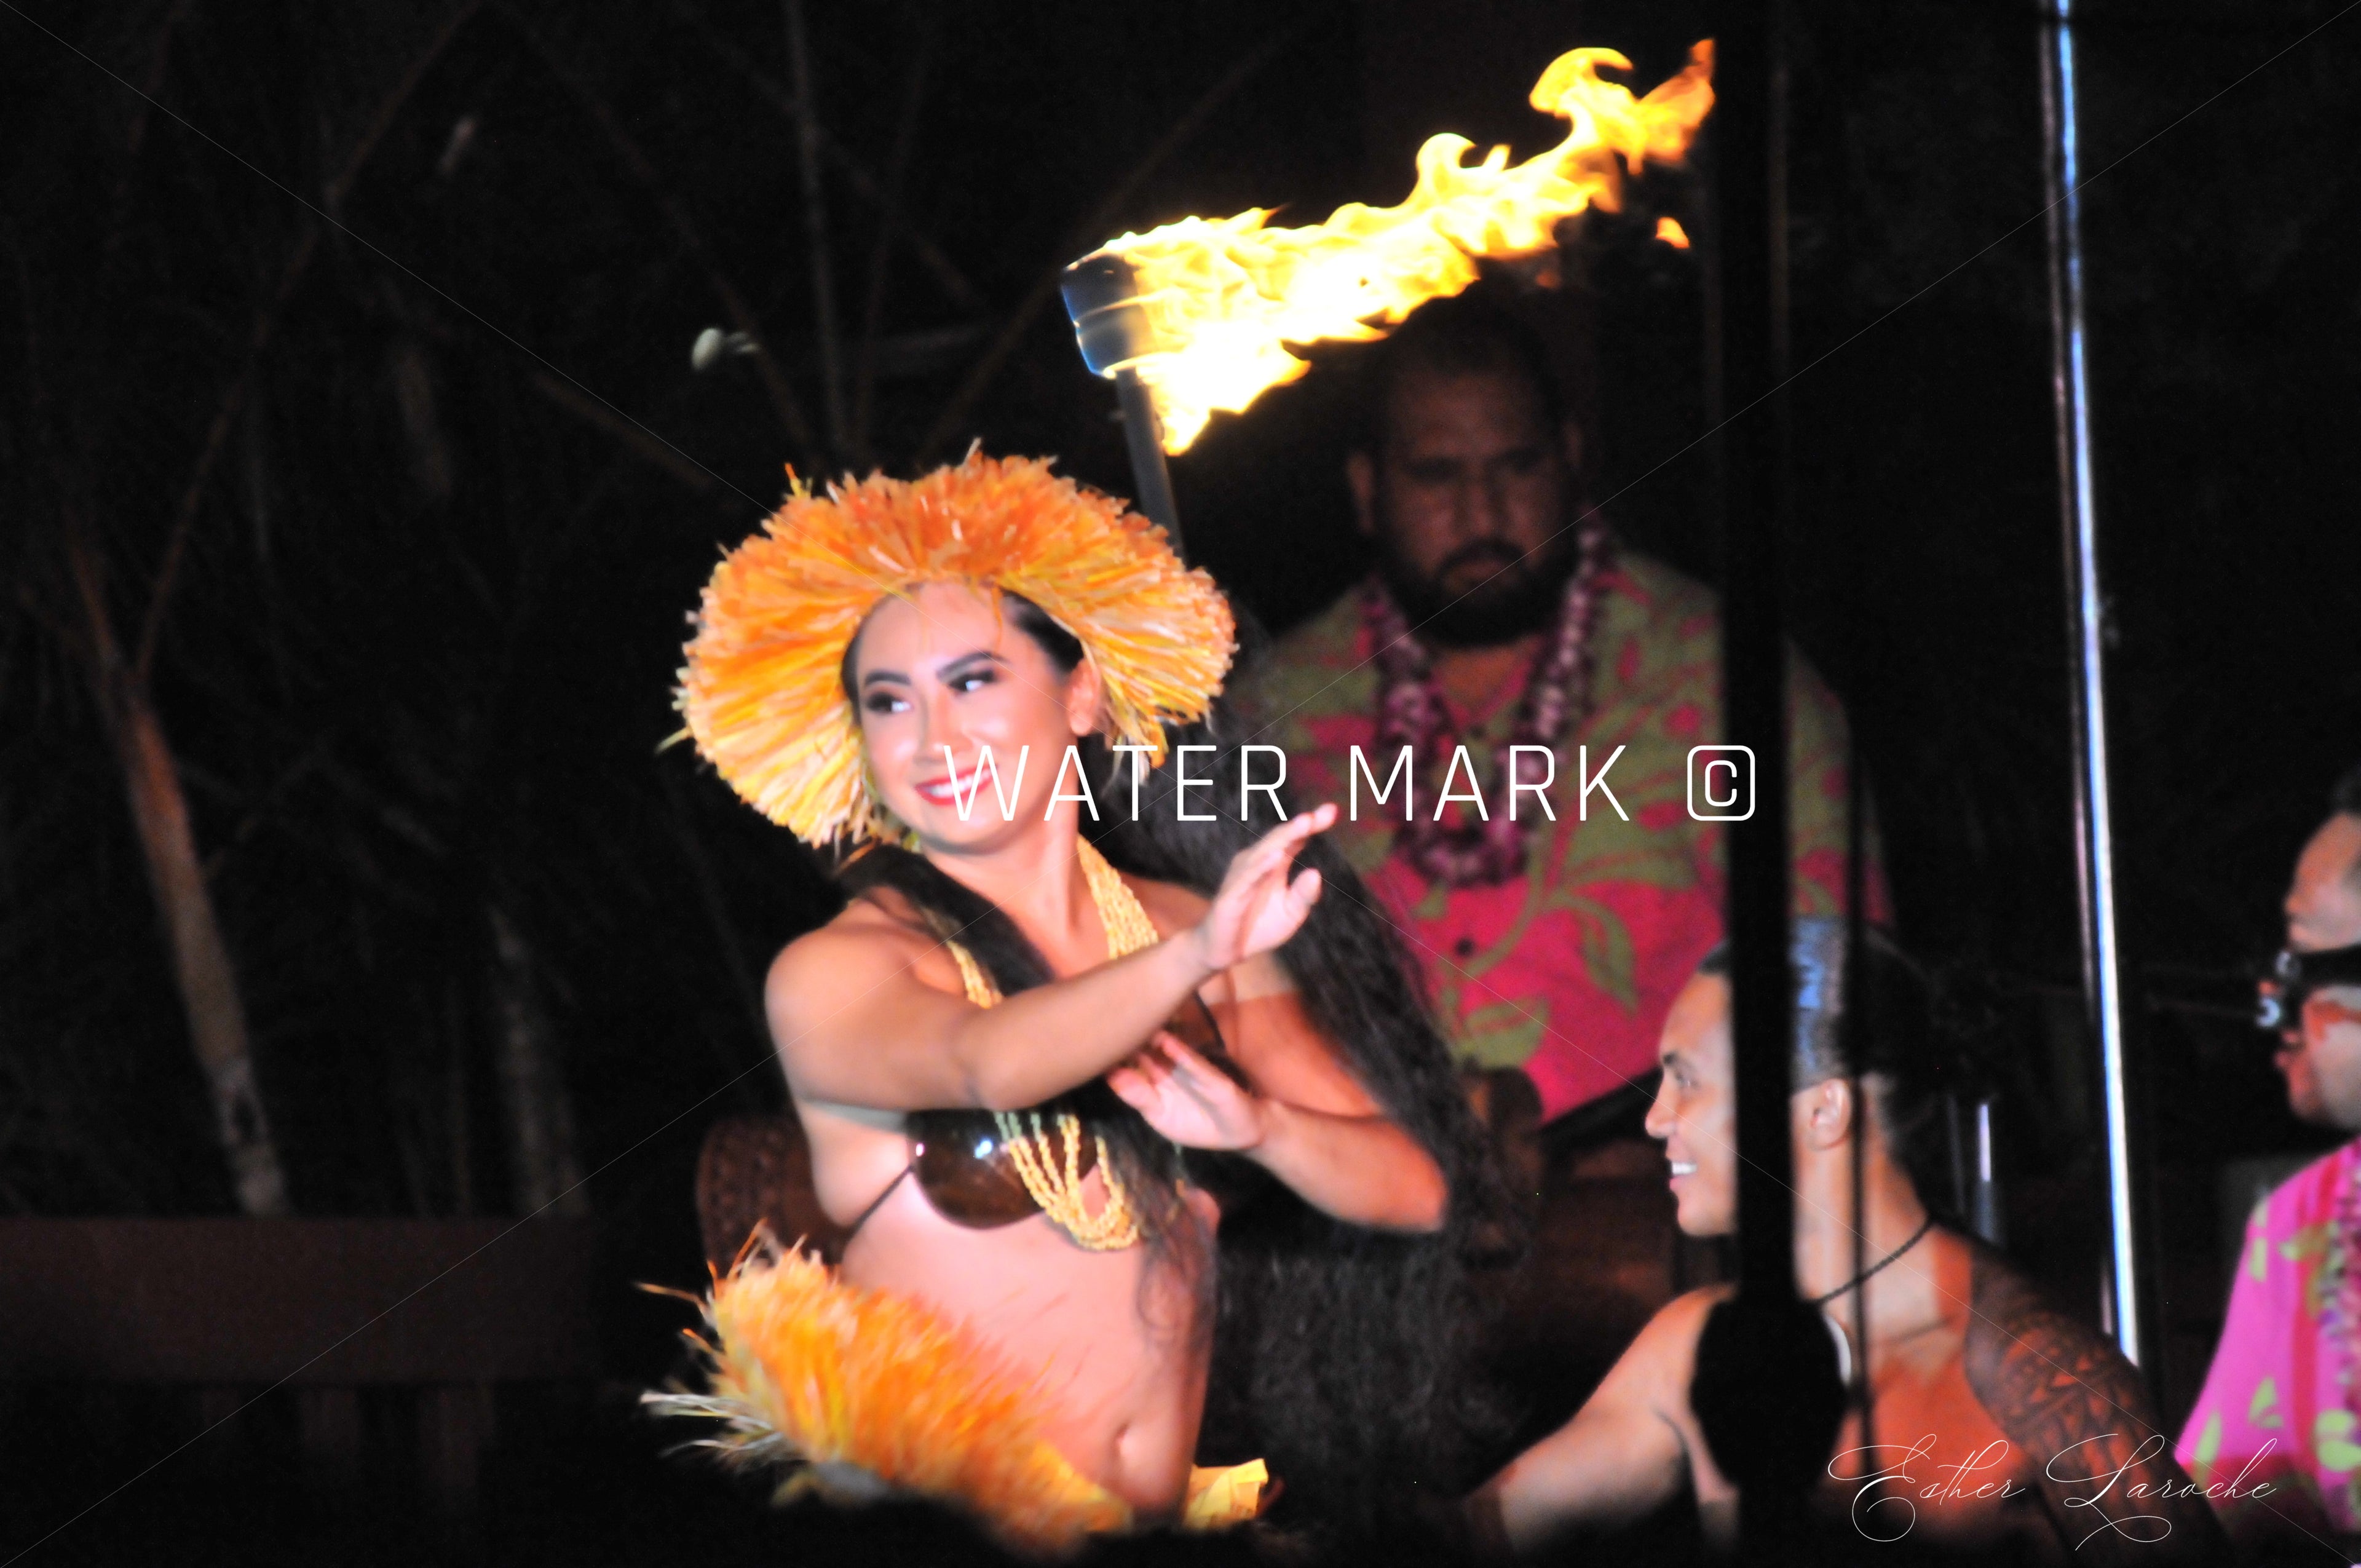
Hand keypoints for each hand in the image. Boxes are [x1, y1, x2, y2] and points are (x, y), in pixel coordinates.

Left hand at [1107, 1033, 1266, 1150]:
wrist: (1239, 1133)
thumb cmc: (1197, 1125)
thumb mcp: (1161, 1117)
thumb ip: (1139, 1097)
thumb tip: (1111, 1076)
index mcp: (1155, 1079)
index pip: (1131, 1061)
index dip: (1115, 1051)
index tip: (1093, 1038)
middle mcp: (1171, 1069)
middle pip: (1147, 1049)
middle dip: (1131, 1036)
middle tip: (1109, 1018)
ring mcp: (1192, 1071)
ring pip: (1168, 1050)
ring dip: (1152, 1035)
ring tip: (1133, 1019)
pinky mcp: (1213, 1079)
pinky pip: (1194, 1065)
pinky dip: (1180, 1054)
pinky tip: (1166, 1041)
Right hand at [1190, 803, 1333, 973]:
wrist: (1224, 951)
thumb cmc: (1258, 928)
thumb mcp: (1291, 914)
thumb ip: (1304, 895)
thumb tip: (1316, 873)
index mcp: (1273, 865)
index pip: (1293, 840)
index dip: (1311, 825)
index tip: (1331, 811)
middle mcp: (1257, 864)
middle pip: (1280, 839)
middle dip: (1299, 826)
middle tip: (1318, 815)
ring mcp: (1242, 877)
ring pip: (1264, 851)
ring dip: (1284, 837)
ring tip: (1304, 824)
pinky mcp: (1231, 895)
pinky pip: (1247, 877)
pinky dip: (1261, 865)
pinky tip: (1276, 856)